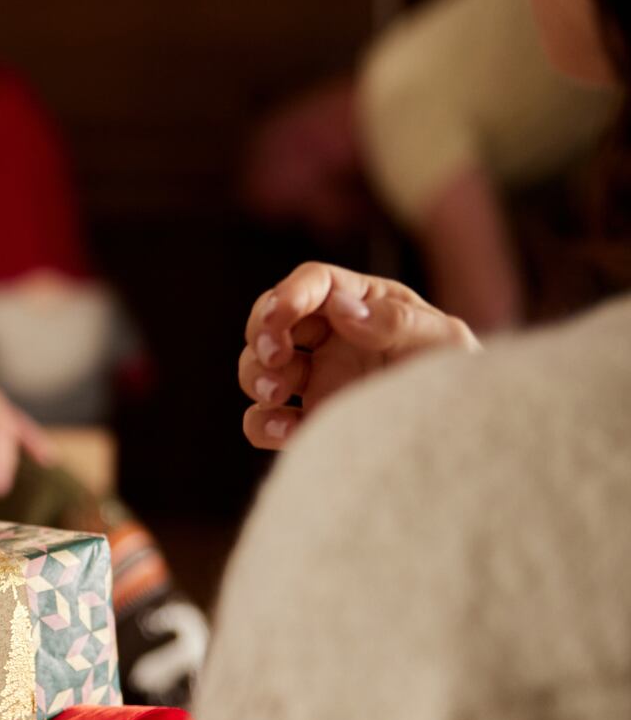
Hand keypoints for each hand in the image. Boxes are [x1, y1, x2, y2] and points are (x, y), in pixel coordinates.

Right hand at [240, 262, 479, 449]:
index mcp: (361, 304)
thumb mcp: (442, 340)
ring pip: (256, 367)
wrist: (464, 435)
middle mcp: (329, 338)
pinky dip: (263, 424)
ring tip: (277, 394)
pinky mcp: (306, 421)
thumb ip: (396, 321)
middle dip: (262, 335)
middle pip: (270, 321)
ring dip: (256, 377)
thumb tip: (343, 309)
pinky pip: (263, 420)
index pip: (313, 283)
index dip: (290, 294)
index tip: (281, 315)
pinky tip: (287, 430)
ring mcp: (314, 380)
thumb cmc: (457, 376)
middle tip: (277, 357)